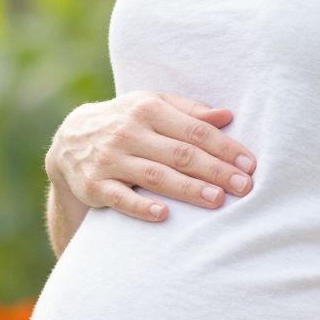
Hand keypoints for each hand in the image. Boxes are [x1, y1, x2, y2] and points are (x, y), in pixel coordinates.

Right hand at [47, 93, 256, 223]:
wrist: (70, 141)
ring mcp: (110, 159)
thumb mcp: (152, 105)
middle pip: (180, 153)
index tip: (249, 164)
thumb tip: (227, 116)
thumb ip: (189, 111)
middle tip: (244, 186)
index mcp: (148, 108)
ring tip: (217, 200)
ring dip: (188, 189)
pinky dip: (141, 207)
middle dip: (215, 171)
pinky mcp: (94, 185)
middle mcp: (128, 132)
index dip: (224, 147)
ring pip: (156, 176)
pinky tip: (164, 215)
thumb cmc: (125, 121)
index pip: (194, 130)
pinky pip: (120, 198)